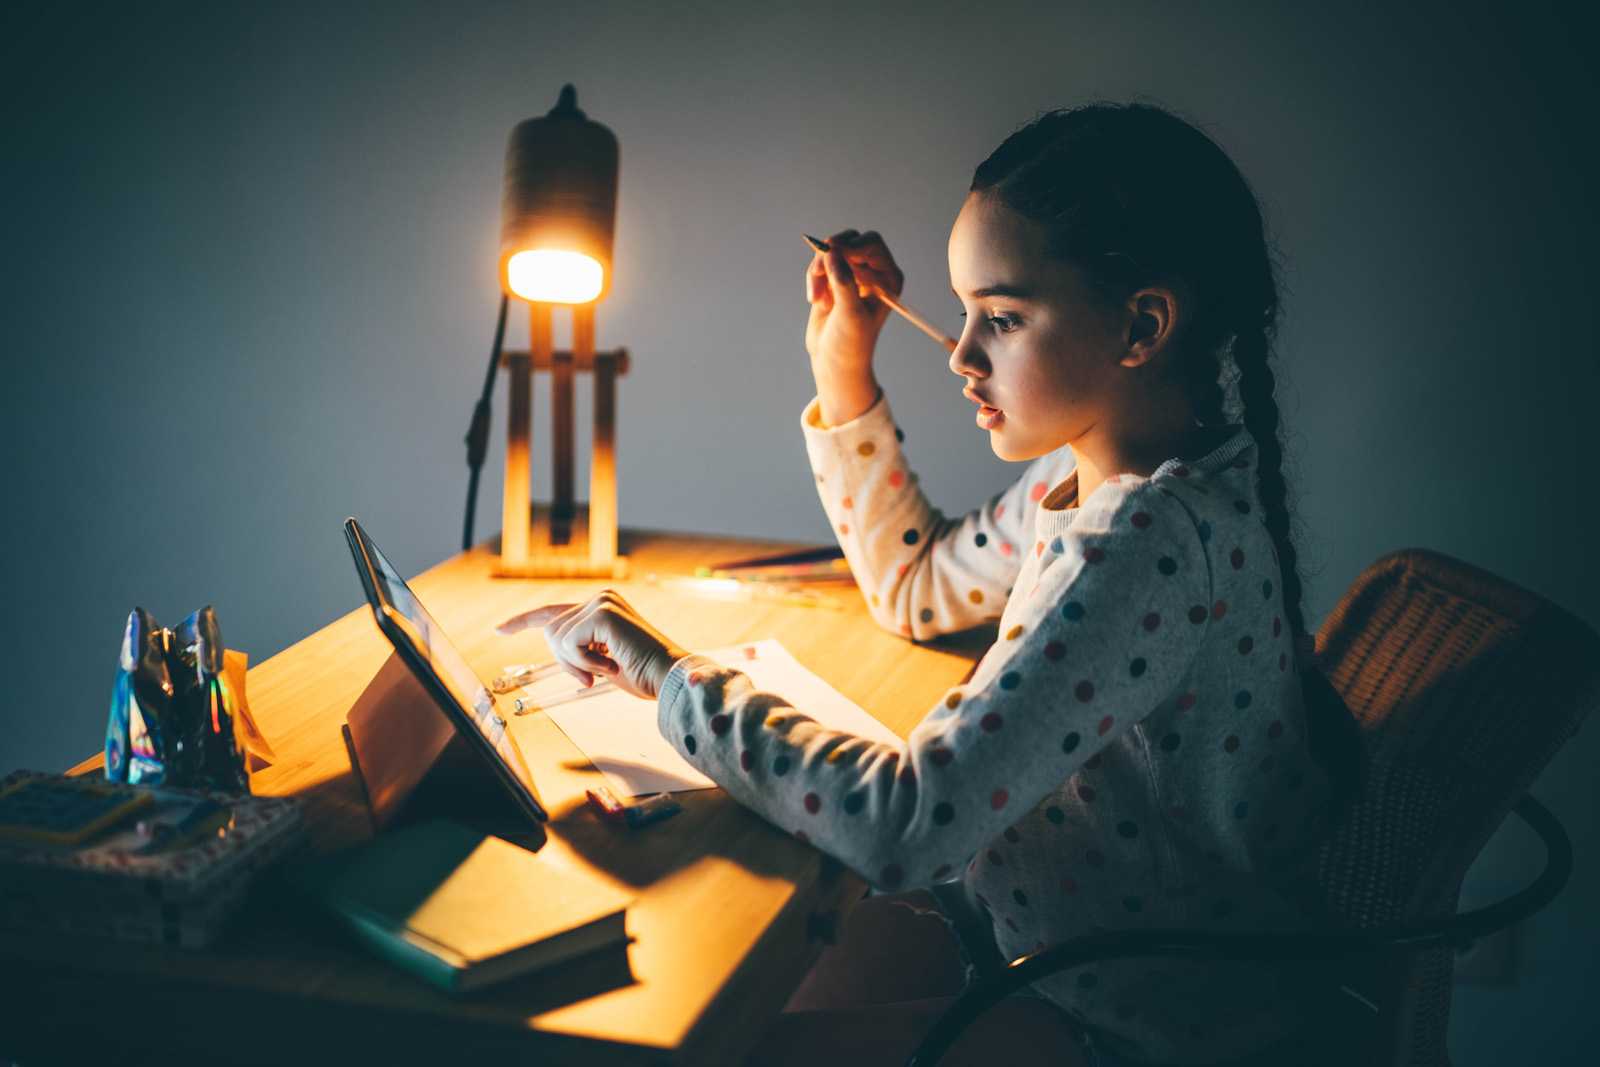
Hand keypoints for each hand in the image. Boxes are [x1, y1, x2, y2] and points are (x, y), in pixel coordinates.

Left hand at [495, 589, 689, 700]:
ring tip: (609, 667)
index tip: (499, 630)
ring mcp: (601, 602)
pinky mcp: (601, 613)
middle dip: (566, 660)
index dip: (523, 621)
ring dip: (577, 663)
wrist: (669, 677)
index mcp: (602, 605)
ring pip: (556, 638)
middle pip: (550, 630)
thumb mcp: (601, 660)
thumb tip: (555, 643)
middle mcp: (601, 597)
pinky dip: (584, 662)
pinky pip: (568, 644)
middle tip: (594, 676)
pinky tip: (610, 664)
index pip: (553, 611)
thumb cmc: (642, 673)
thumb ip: (578, 649)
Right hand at [804, 229, 905, 377]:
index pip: (872, 244)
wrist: (834, 361)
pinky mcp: (833, 277)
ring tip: (815, 298)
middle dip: (831, 255)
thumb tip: (832, 253)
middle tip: (816, 271)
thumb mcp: (850, 314)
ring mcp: (852, 273)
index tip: (833, 252)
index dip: (852, 245)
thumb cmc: (851, 343)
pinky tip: (815, 300)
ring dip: (818, 271)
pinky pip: (819, 263)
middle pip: (850, 240)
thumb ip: (844, 283)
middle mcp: (873, 272)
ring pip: (831, 251)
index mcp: (888, 278)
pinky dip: (813, 278)